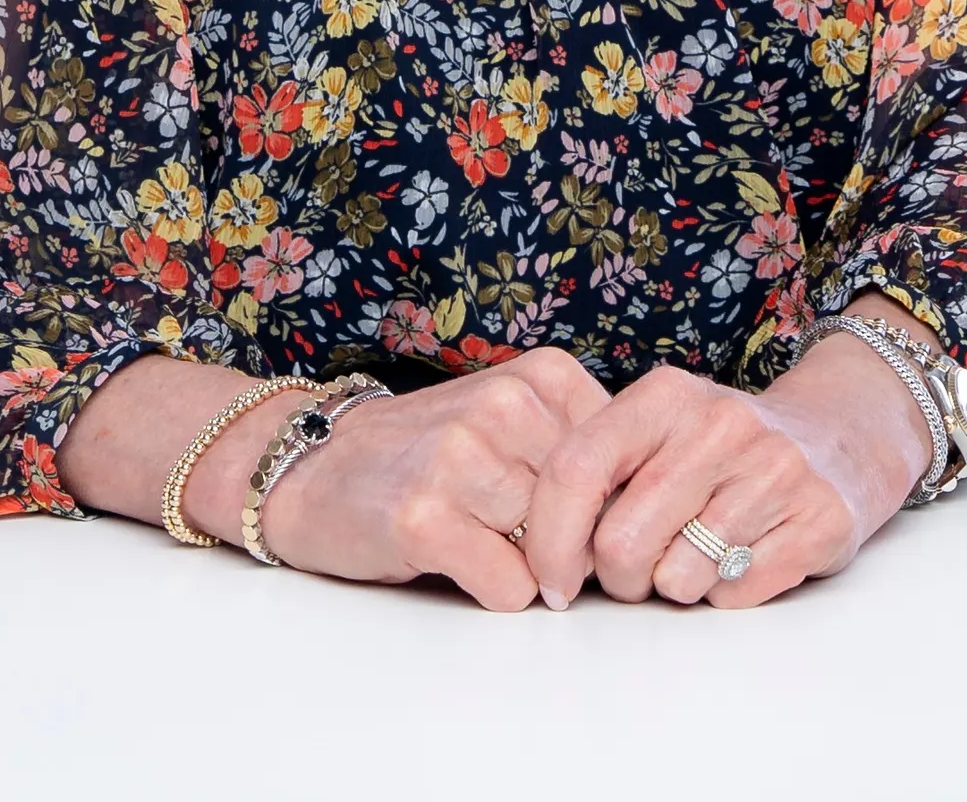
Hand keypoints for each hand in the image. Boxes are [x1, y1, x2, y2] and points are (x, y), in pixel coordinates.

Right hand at [249, 347, 607, 611]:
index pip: (631, 471)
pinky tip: (450, 557)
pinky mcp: (425, 517)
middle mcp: (504, 407)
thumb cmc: (425, 455)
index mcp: (542, 377)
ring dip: (528, 569)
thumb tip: (656, 521)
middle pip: (596, 519)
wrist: (310, 465)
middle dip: (572, 547)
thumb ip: (581, 454)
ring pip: (557, 557)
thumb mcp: (513, 424)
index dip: (610, 511)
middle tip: (515, 534)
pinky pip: (510, 589)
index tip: (575, 518)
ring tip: (477, 536)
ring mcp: (462, 459)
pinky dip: (491, 591)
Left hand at [521, 354, 920, 610]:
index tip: (550, 582)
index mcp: (666, 395)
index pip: (575, 468)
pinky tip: (744, 557)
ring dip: (676, 586)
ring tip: (701, 551)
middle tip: (639, 570)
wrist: (839, 437)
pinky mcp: (820, 519)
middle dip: (619, 578)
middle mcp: (721, 425)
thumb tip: (542, 553)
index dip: (548, 538)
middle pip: (621, 542)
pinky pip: (735, 596)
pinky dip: (726, 594)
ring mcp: (776, 471)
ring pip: (678, 579)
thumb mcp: (661, 429)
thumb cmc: (723, 449)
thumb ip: (601, 474)